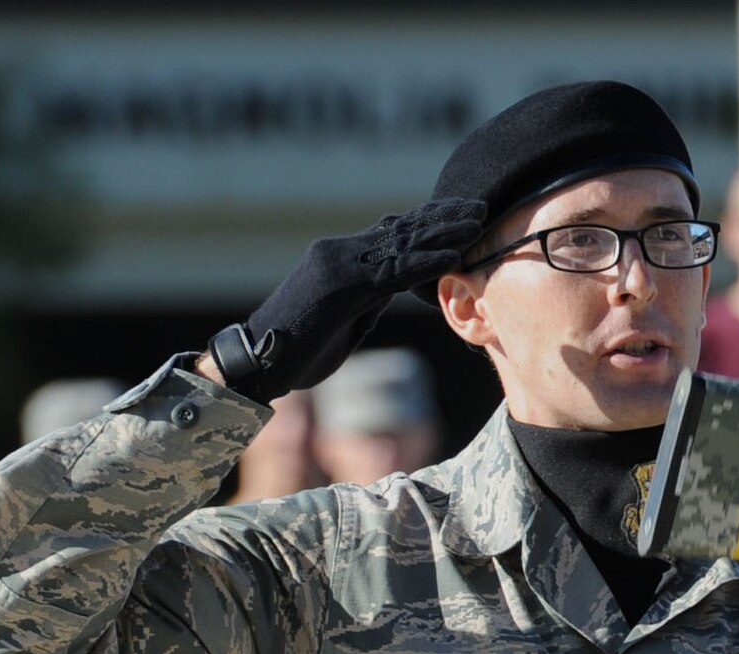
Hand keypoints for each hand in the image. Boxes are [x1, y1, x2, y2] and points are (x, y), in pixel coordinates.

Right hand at [211, 197, 486, 401]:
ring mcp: (341, 265)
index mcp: (342, 258)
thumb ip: (371, 297)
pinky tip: (455, 255)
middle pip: (402, 230)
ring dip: (443, 233)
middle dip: (443, 218)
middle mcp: (341, 252)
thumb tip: (395, 287)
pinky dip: (427, 262)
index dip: (429, 223)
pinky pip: (394, 272)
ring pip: (402, 244)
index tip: (462, 215)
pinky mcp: (343, 286)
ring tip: (477, 222)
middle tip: (481, 205)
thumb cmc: (298, 349)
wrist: (258, 362)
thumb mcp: (346, 318)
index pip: (393, 234)